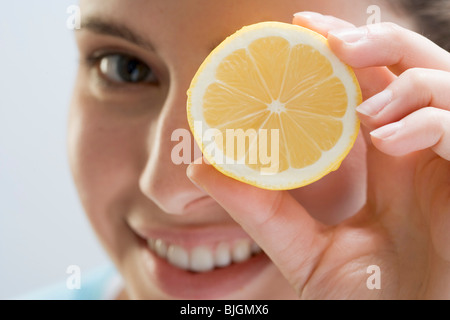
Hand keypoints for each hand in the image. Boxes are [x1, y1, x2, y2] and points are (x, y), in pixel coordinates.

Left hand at [187, 12, 449, 298]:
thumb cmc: (364, 299)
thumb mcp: (301, 249)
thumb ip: (260, 210)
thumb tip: (201, 169)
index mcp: (383, 159)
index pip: (369, 85)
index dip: (342, 53)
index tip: (301, 31)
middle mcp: (418, 151)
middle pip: (409, 67)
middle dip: (372, 43)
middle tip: (327, 40)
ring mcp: (449, 163)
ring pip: (444, 82)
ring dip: (400, 80)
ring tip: (361, 111)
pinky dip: (427, 120)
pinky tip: (387, 137)